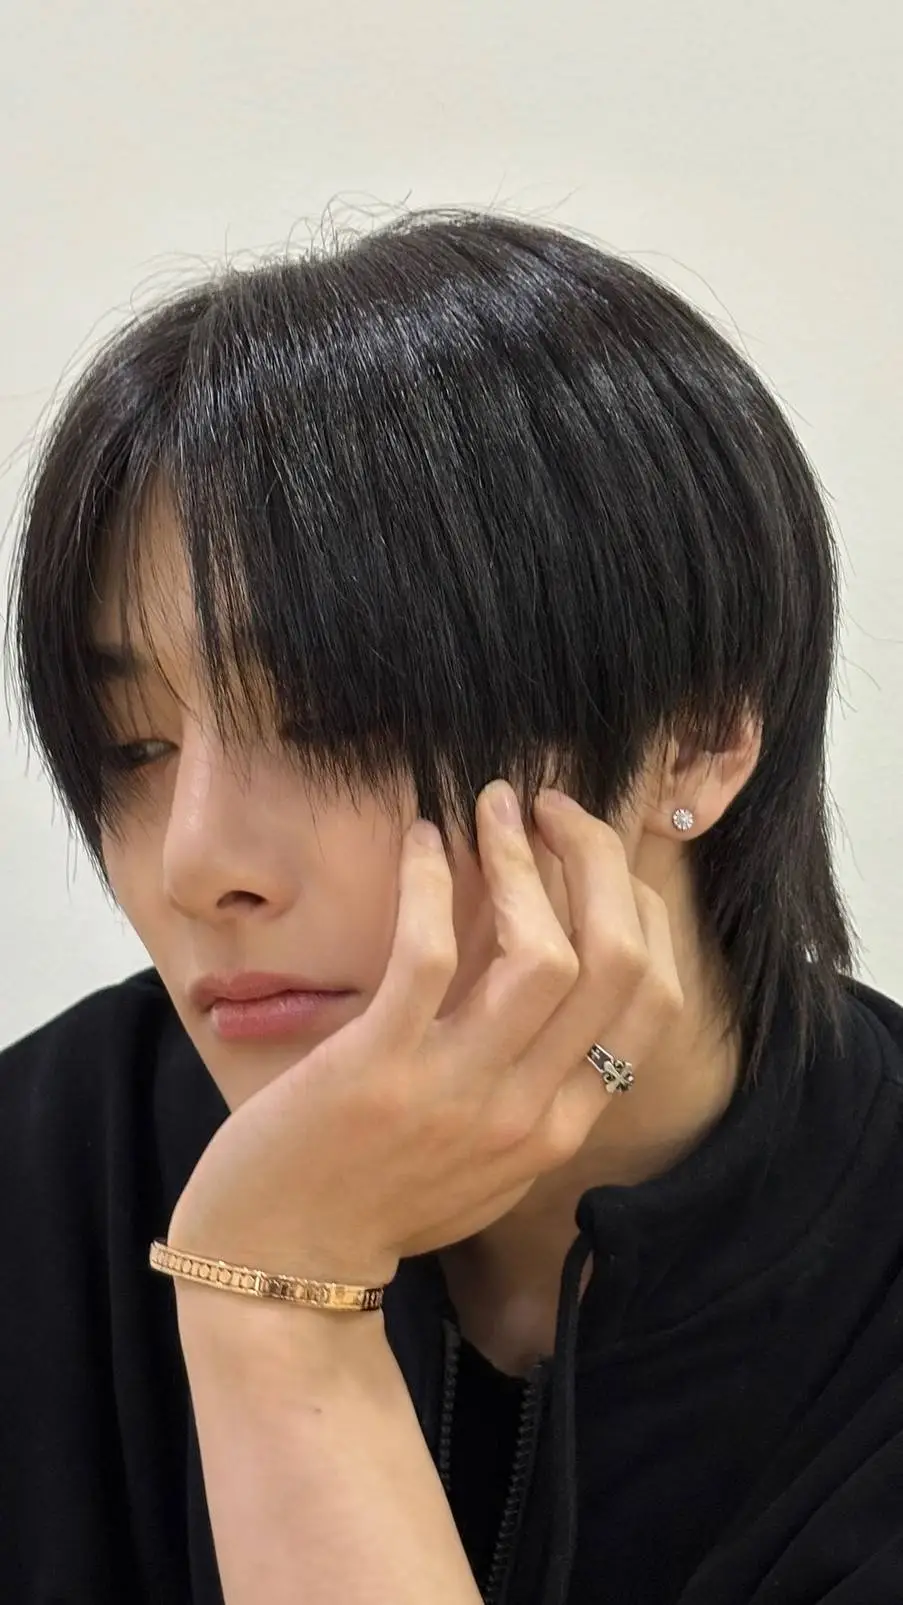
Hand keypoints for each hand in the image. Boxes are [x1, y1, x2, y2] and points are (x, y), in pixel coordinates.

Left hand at [168, 782, 683, 1290]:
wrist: (280, 1264)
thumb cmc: (378, 1197)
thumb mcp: (485, 1156)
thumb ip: (532, 1079)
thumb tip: (550, 958)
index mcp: (561, 1129)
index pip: (653, 1001)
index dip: (642, 910)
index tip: (603, 860)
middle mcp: (528, 1112)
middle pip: (616, 962)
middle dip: (601, 862)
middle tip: (557, 807)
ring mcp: (457, 1093)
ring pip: (543, 953)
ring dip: (524, 861)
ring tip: (493, 809)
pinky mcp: (379, 1070)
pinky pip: (429, 952)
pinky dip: (433, 882)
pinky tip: (422, 840)